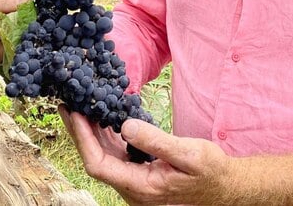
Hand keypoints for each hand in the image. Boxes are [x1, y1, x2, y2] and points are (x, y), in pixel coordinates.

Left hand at [59, 107, 232, 205]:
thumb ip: (156, 141)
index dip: (83, 139)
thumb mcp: (189, 155)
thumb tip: (126, 124)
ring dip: (91, 132)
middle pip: (96, 160)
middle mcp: (133, 188)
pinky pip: (116, 153)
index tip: (75, 114)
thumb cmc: (211, 173)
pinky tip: (102, 116)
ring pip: (104, 156)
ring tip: (78, 106)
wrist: (225, 188)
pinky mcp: (140, 172)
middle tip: (67, 105)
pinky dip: (106, 134)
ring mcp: (135, 181)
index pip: (99, 165)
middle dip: (80, 133)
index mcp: (141, 187)